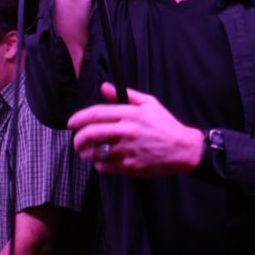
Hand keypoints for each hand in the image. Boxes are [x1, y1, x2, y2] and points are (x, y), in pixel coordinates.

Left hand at [68, 82, 203, 176]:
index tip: (71, 123)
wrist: (183, 149)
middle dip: (78, 138)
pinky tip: (101, 161)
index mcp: (130, 114)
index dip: (79, 118)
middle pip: (91, 134)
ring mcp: (128, 150)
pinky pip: (105, 166)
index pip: (96, 114)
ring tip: (86, 152)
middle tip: (76, 141)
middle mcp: (127, 131)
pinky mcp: (130, 166)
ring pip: (96, 152)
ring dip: (86, 153)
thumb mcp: (149, 104)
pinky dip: (99, 164)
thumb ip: (124, 95)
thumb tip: (105, 88)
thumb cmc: (166, 126)